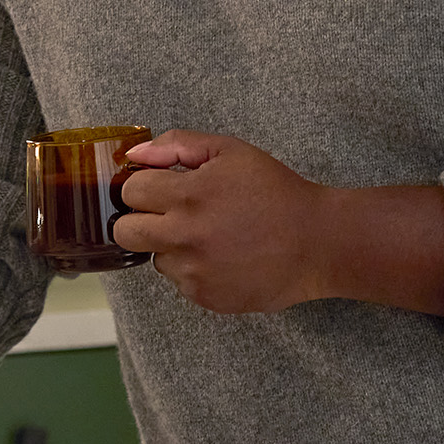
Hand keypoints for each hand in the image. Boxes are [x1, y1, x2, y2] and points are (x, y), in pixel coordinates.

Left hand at [113, 131, 443, 316]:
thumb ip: (177, 146)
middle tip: (170, 215)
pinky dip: (195, 270)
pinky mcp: (205, 297)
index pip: (129, 193)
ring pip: (155, 259)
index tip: (161, 189)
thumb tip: (132, 158)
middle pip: (125, 233)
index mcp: (188, 195)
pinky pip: (180, 282)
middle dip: (139, 220)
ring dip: (172, 247)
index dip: (143, 188)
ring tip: (211, 236)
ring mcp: (194, 271)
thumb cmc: (276, 191)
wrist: (318, 242)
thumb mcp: (231, 151)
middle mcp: (184, 236)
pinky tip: (225, 257)